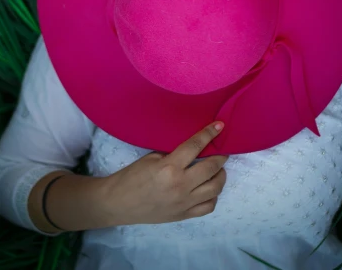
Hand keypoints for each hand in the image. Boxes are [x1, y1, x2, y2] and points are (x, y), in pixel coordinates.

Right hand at [98, 121, 228, 226]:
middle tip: (222, 150)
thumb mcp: (152, 158)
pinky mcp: (184, 215)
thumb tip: (193, 150)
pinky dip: (213, 196)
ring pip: (215, 189)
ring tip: (218, 169)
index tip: (220, 126)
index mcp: (169, 167)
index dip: (209, 134)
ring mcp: (184, 202)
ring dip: (220, 176)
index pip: (195, 146)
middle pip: (211, 168)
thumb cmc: (132, 176)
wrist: (119, 203)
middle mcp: (180, 185)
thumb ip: (173, 155)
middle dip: (221, 156)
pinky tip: (209, 188)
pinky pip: (208, 206)